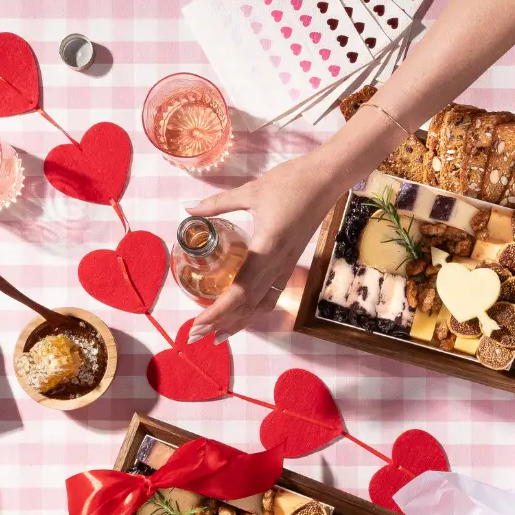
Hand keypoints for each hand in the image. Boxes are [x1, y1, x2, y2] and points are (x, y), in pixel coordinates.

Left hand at [186, 150, 348, 342]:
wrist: (327, 178)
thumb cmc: (291, 181)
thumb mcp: (250, 191)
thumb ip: (216, 204)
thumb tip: (187, 208)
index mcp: (266, 248)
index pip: (239, 291)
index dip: (218, 311)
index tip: (198, 324)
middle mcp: (278, 263)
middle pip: (248, 305)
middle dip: (222, 323)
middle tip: (195, 336)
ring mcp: (286, 265)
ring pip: (262, 305)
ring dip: (240, 322)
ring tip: (217, 335)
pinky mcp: (291, 262)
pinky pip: (273, 294)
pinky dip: (255, 309)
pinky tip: (243, 315)